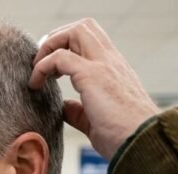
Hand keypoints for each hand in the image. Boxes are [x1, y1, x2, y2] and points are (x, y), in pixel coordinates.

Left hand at [29, 18, 159, 159]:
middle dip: (56, 39)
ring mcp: (103, 65)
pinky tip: (35, 85)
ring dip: (49, 47)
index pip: (90, 40)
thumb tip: (64, 107)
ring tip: (37, 72)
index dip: (66, 46)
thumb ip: (78, 110)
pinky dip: (42, 67)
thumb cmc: (124, 136)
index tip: (51, 70)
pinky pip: (59, 57)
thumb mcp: (96, 119)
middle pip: (83, 27)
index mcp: (113, 69)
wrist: (141, 143)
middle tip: (41, 63)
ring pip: (75, 32)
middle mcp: (110, 61)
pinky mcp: (92, 76)